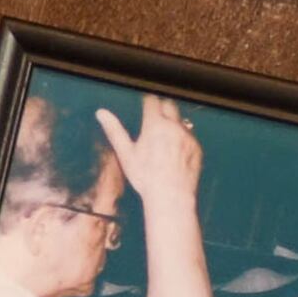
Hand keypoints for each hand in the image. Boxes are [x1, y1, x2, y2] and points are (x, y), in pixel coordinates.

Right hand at [95, 93, 201, 211]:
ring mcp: (188, 136)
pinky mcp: (196, 147)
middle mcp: (174, 126)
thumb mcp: (125, 153)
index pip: (152, 101)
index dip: (147, 101)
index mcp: (155, 124)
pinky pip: (189, 136)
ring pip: (180, 121)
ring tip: (162, 139)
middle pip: (169, 106)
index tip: (145, 103)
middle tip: (153, 117)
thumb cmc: (145, 176)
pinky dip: (181, 139)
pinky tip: (173, 153)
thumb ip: (114, 130)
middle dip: (161, 108)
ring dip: (172, 124)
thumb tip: (101, 113)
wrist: (171, 194)